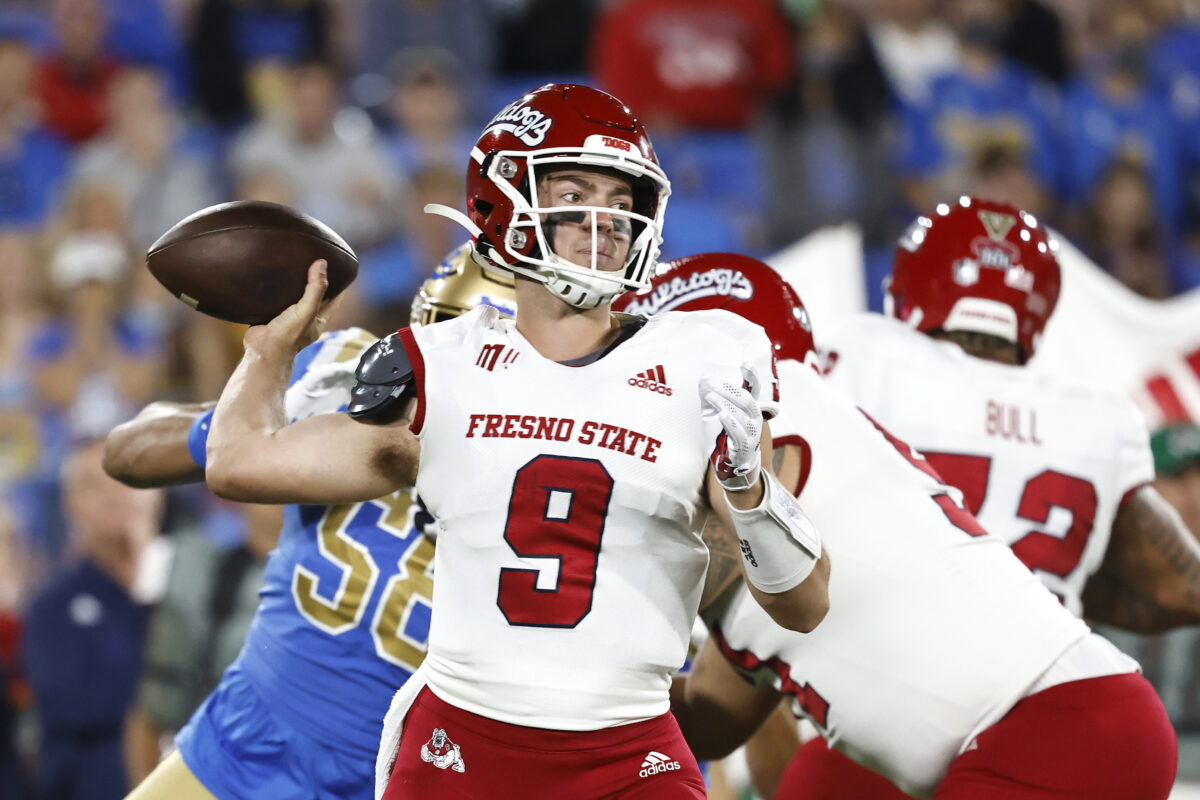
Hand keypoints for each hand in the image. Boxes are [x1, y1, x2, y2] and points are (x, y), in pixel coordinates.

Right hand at [244, 260, 339, 357]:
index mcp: (318, 320)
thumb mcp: (307, 310)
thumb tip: (322, 263)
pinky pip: (276, 301)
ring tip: (294, 267)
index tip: (341, 271)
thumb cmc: (288, 336)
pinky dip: (276, 291)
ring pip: (294, 299)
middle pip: (314, 298)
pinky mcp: (271, 316)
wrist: (262, 351)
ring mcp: (288, 319)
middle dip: (316, 283)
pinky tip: (273, 279)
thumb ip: (316, 288)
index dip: (339, 287)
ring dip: (295, 286)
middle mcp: (305, 320)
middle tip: (315, 264)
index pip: (334, 300)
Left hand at [701, 364, 762, 491]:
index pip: (754, 389)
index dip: (752, 376)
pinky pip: (740, 434)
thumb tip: (703, 377)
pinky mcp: (744, 448)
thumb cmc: (723, 436)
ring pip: (743, 414)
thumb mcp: (712, 413)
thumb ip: (709, 396)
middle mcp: (754, 420)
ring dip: (725, 403)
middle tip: (710, 381)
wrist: (730, 467)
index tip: (745, 363)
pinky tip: (722, 414)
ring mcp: (752, 434)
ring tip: (710, 396)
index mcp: (748, 410)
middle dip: (728, 388)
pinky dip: (732, 423)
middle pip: (746, 399)